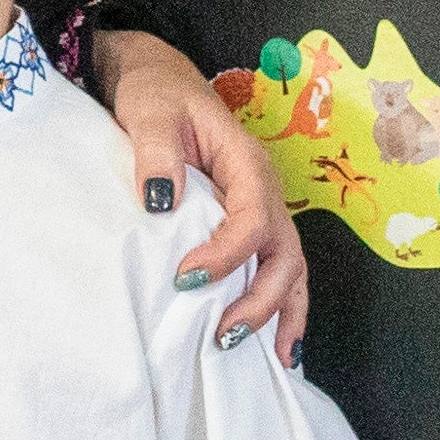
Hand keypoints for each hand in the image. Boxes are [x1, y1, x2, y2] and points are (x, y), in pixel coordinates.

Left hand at [98, 28, 312, 362]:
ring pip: (288, 267)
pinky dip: (279, 304)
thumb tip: (162, 202)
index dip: (226, 255)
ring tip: (275, 358)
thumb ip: (156, 153)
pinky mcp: (245, 223)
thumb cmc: (155, 94)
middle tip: (224, 334)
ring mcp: (259, 208)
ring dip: (282, 312)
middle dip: (263, 300)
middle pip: (284, 253)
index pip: (252, 219)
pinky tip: (273, 342)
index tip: (185, 277)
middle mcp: (263, 190)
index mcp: (246, 162)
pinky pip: (271, 266)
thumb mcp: (150, 112)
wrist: (158, 80)